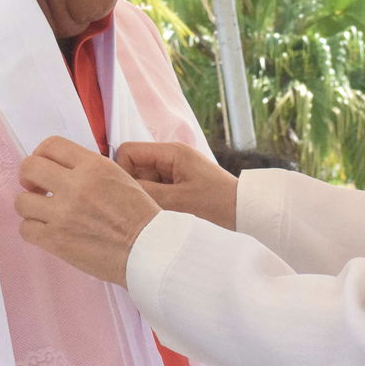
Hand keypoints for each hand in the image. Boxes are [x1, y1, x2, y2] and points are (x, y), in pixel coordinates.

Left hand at [15, 136, 161, 286]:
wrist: (149, 250)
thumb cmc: (141, 218)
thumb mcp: (120, 178)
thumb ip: (90, 171)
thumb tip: (62, 171)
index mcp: (94, 166)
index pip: (50, 145)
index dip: (41, 155)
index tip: (44, 167)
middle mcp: (76, 185)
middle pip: (29, 167)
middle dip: (28, 178)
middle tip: (36, 189)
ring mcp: (64, 213)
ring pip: (21, 201)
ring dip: (30, 207)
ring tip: (44, 214)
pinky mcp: (57, 240)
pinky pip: (26, 229)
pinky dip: (34, 230)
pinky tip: (48, 232)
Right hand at [117, 142, 238, 230]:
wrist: (246, 212)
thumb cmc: (216, 204)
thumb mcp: (178, 201)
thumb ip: (146, 192)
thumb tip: (118, 189)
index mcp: (171, 152)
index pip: (128, 152)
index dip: (122, 172)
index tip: (129, 194)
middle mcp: (171, 156)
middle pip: (134, 166)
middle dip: (135, 186)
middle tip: (148, 207)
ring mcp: (175, 170)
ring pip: (143, 180)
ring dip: (147, 196)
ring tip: (163, 212)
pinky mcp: (179, 183)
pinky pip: (155, 189)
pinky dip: (156, 201)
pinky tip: (168, 214)